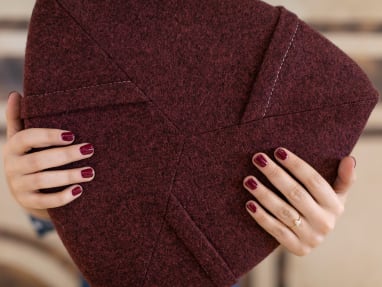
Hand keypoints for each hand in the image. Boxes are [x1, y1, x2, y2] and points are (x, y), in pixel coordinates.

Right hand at [2, 91, 94, 219]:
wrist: (24, 188)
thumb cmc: (29, 156)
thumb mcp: (22, 138)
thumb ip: (19, 118)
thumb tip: (16, 94)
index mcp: (13, 147)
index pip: (27, 138)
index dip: (48, 136)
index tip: (72, 135)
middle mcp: (12, 166)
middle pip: (38, 161)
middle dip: (66, 155)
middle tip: (90, 150)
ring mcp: (18, 186)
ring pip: (43, 181)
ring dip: (68, 176)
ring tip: (91, 172)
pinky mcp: (28, 202)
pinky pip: (44, 202)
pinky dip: (62, 197)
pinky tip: (79, 190)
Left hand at [243, 148, 355, 255]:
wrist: (313, 238)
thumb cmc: (321, 207)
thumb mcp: (336, 194)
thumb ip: (344, 178)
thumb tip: (349, 159)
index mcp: (335, 205)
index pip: (314, 181)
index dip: (295, 165)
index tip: (278, 151)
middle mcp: (325, 222)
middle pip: (296, 193)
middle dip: (275, 174)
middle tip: (258, 158)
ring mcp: (311, 238)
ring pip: (283, 212)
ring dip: (264, 194)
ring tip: (248, 180)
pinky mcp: (297, 249)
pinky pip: (276, 230)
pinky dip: (262, 217)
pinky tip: (249, 203)